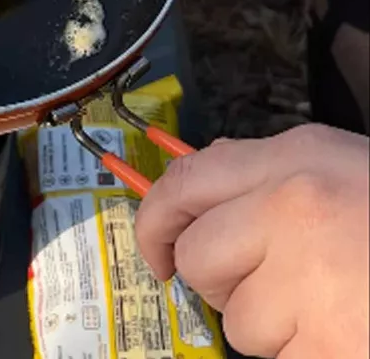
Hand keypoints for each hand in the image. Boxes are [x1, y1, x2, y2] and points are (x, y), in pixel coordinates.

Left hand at [135, 124, 369, 357]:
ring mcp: (311, 278)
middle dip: (221, 283)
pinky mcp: (328, 345)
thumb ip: (266, 176)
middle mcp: (293, 207)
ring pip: (237, 322)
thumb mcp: (339, 170)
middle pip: (199, 258)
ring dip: (272, 328)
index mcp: (296, 159)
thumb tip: (195, 194)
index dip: (155, 220)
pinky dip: (304, 357)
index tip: (155, 251)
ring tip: (331, 307)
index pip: (185, 180)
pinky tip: (344, 333)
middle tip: (269, 287)